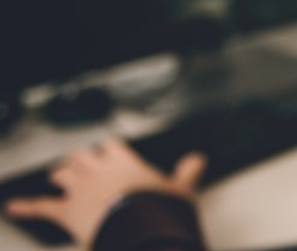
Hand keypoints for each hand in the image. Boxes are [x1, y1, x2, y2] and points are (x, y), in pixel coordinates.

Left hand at [5, 139, 205, 248]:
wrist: (138, 231)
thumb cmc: (158, 210)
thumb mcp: (181, 189)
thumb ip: (188, 173)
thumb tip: (198, 160)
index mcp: (126, 163)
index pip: (112, 146)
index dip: (109, 149)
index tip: (110, 151)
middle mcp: (100, 171)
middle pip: (83, 155)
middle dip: (81, 158)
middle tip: (81, 162)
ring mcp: (80, 190)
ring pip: (64, 173)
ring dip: (61, 174)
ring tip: (59, 176)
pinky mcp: (66, 211)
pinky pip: (42, 206)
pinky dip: (27, 206)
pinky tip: (15, 206)